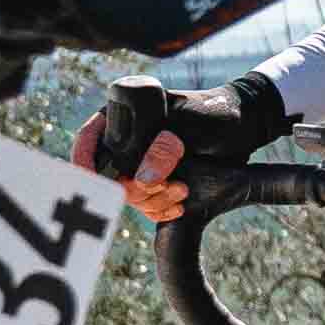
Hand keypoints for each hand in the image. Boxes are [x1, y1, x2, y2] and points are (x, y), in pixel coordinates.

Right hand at [81, 72, 287, 221]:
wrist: (240, 127)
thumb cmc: (214, 113)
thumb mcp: (189, 125)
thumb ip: (163, 149)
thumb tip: (142, 179)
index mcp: (124, 114)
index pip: (89, 138)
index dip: (84, 162)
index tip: (96, 182)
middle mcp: (126, 140)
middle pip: (107, 175)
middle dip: (135, 188)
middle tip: (170, 185)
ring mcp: (138, 163)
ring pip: (127, 194)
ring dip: (153, 200)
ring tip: (182, 190)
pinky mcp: (153, 183)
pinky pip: (143, 206)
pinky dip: (159, 210)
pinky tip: (179, 206)